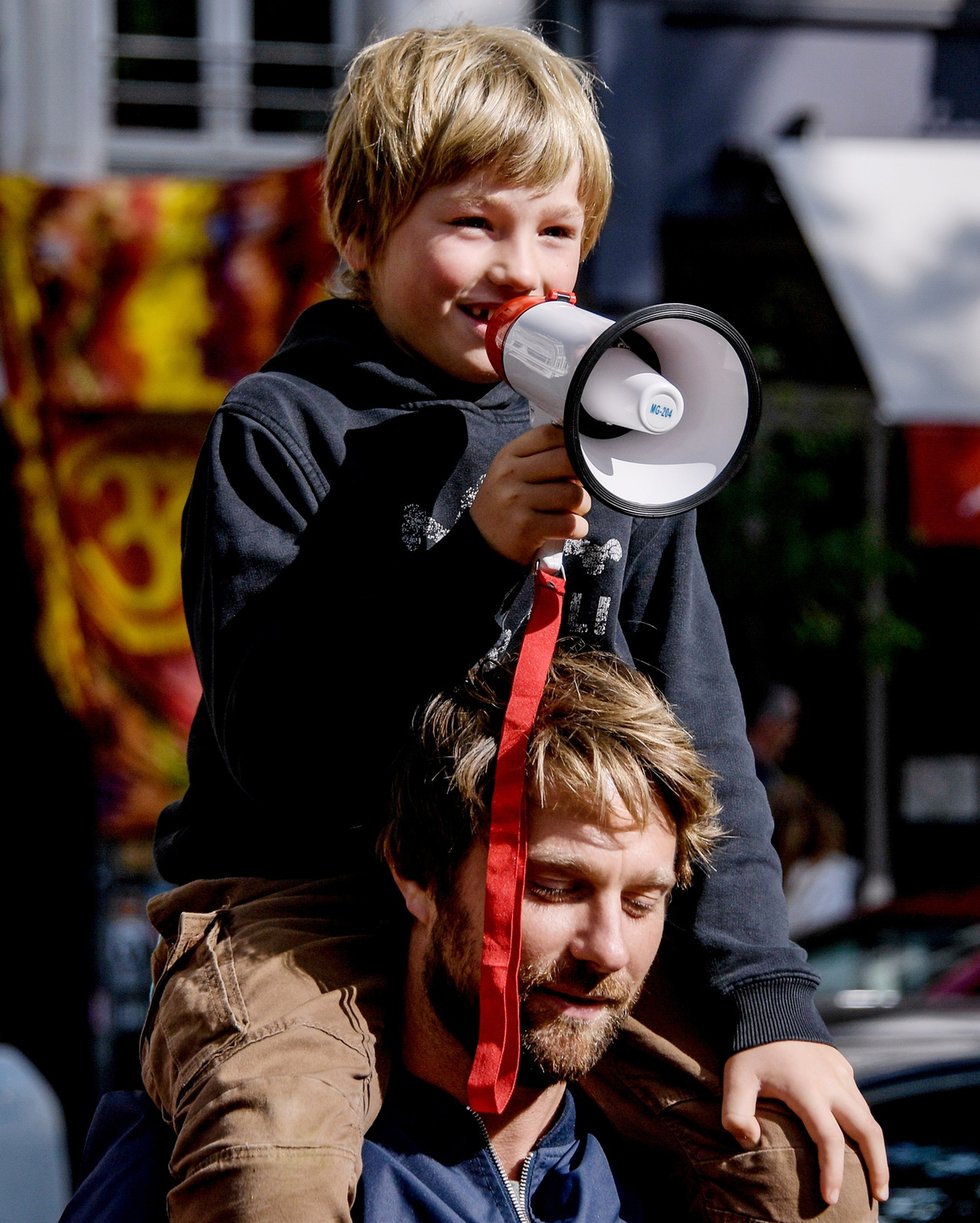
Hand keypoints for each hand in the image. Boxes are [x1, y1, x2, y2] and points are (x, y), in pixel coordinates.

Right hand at [470, 424, 590, 565]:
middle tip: (576, 489)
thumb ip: (540, 459)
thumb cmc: (506, 505)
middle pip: (567, 461)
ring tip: (572, 512)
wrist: (482, 544)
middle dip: (582, 477)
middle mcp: (510, 475)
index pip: (549, 434)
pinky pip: (571, 523)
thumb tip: (582, 454)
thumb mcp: (511, 473)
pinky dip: (579, 528)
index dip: (571, 445)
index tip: (576, 459)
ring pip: (574, 495)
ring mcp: (517, 501)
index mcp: (509, 456)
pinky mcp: (526, 528)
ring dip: (582, 506)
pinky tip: (569, 529)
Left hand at [722, 1041, 888, 1206]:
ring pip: (869, 1117)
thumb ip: (736, 1113)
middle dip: (878, 1167)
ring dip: (876, 1149)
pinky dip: (866, 1126)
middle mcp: (832, 1084)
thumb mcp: (735, 1078)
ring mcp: (841, 1074)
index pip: (829, 1140)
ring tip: (876, 1179)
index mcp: (808, 1090)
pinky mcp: (842, 1066)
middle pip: (867, 1132)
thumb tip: (751, 1141)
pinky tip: (859, 1141)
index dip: (832, 1172)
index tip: (830, 1199)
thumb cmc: (750, 1046)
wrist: (769, 1002)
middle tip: (879, 1198)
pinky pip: (860, 1101)